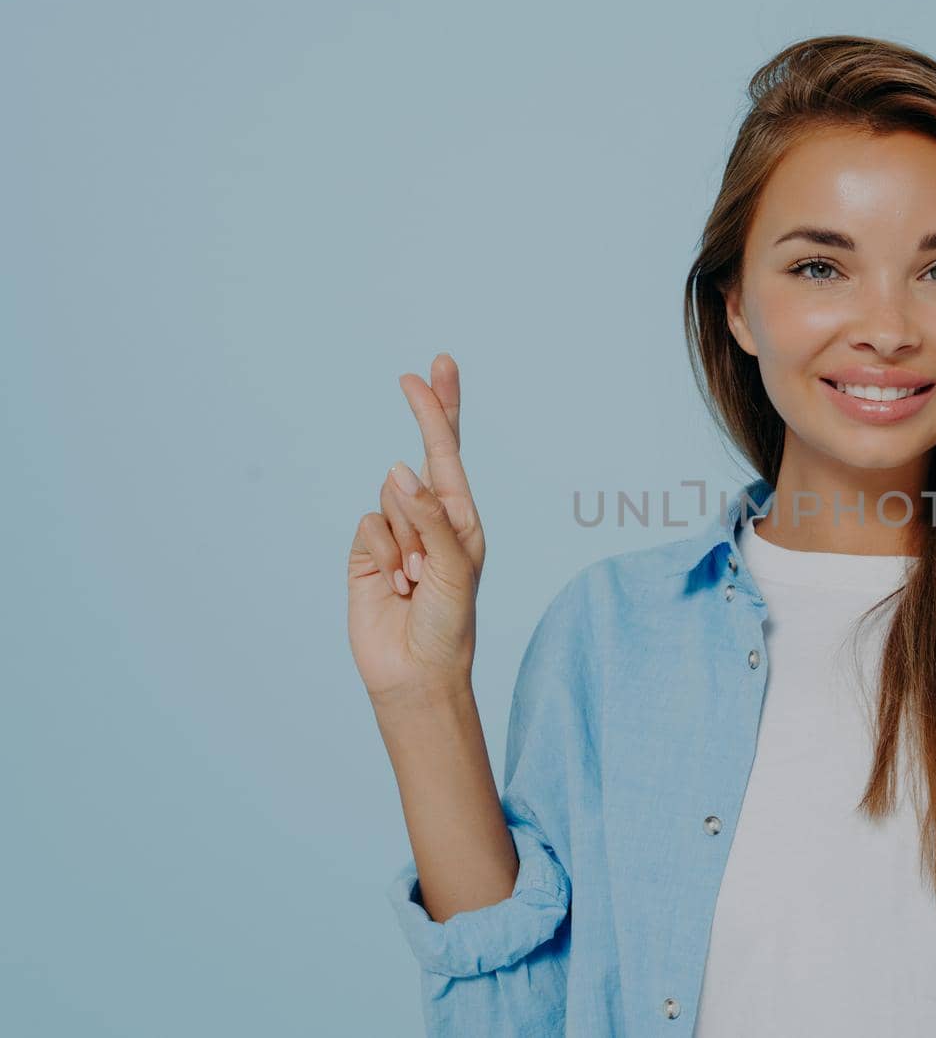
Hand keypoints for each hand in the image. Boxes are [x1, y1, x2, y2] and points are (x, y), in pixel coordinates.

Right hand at [346, 352, 487, 704]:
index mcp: (461, 519)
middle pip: (422, 455)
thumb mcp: (454, 568)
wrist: (416, 673)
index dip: (441, 411)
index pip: (450, 454)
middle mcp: (429, 519)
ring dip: (406, 539)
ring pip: (389, 498)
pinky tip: (395, 585)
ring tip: (417, 580)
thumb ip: (429, 517)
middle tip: (420, 372)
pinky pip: (368, 525)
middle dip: (426, 414)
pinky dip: (383, 553)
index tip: (437, 368)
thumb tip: (399, 469)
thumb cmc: (448, 623)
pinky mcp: (367, 553)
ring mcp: (396, 534)